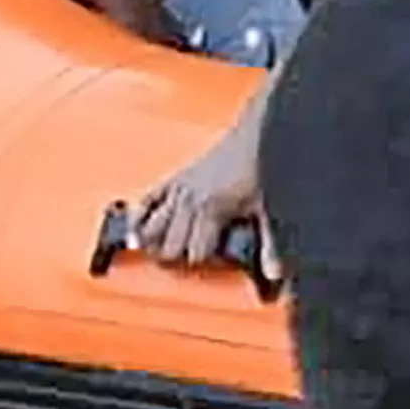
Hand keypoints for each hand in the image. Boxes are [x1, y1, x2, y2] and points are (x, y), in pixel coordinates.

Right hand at [128, 101, 271, 272]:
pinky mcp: (175, 179)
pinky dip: (139, 217)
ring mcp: (179, 189)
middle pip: (168, 244)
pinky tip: (135, 230)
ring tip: (156, 253)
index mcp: (210, 209)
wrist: (256, 135)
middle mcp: (188, 200)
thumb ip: (270, 245)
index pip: (194, 253)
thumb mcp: (268, 211)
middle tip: (184, 263)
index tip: (210, 264)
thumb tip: (274, 273)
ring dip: (152, 242)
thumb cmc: (260, 169)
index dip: (202, 263)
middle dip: (175, 258)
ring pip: (151, 226)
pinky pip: (147, 200)